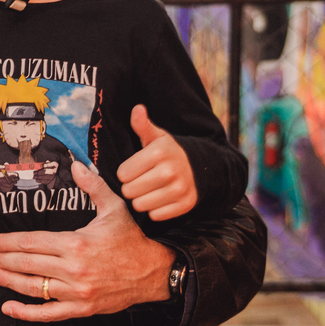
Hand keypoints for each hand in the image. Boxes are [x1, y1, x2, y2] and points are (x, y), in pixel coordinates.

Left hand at [0, 161, 174, 321]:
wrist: (153, 272)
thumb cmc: (131, 239)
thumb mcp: (114, 208)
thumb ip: (92, 186)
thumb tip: (76, 164)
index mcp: (77, 243)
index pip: (33, 243)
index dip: (9, 242)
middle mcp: (74, 269)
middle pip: (28, 265)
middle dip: (3, 260)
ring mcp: (77, 292)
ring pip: (34, 288)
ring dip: (9, 282)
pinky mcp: (82, 308)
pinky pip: (49, 314)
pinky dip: (26, 313)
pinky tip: (8, 307)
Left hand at [116, 104, 197, 220]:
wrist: (202, 167)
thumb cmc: (170, 152)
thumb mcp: (157, 137)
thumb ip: (142, 125)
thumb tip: (137, 109)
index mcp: (159, 152)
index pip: (122, 174)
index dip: (125, 173)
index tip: (134, 169)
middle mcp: (170, 171)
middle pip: (129, 191)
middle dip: (131, 187)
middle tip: (140, 181)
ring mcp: (179, 189)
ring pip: (140, 205)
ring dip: (141, 200)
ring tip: (149, 190)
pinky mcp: (185, 205)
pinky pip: (156, 215)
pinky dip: (155, 210)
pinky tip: (160, 198)